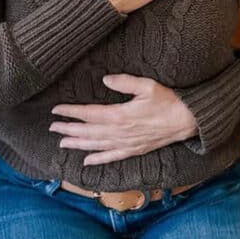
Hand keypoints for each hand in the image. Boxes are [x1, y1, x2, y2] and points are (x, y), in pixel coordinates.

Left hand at [48, 74, 197, 165]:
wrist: (187, 121)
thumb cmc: (168, 101)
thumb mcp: (148, 86)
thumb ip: (125, 82)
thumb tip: (106, 78)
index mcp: (121, 115)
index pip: (89, 114)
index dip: (71, 112)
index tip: (56, 110)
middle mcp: (120, 132)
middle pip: (88, 131)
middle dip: (68, 129)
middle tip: (52, 126)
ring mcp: (126, 143)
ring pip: (96, 145)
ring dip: (77, 144)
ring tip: (62, 142)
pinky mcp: (134, 150)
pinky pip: (112, 157)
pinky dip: (98, 159)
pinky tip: (86, 161)